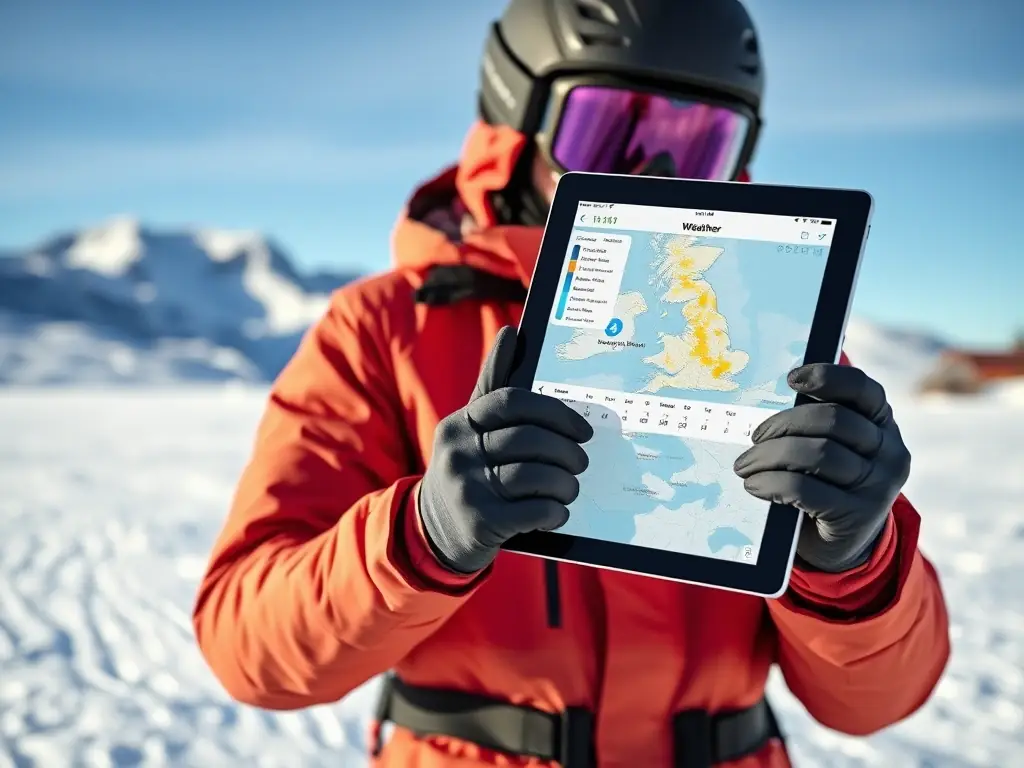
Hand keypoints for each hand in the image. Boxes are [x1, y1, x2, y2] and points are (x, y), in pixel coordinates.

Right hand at [418, 327, 593, 573]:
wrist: (435, 529)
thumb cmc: (469, 468)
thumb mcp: (472, 427)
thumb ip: (494, 382)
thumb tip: (511, 332)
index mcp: (461, 423)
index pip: (512, 401)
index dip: (555, 412)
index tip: (582, 429)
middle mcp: (458, 452)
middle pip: (528, 440)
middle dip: (566, 452)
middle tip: (582, 461)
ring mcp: (465, 488)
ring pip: (533, 476)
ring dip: (564, 483)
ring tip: (571, 487)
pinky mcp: (478, 523)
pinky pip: (531, 512)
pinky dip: (553, 511)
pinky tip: (557, 512)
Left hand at [733, 363, 910, 572]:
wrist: (840, 542)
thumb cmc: (825, 481)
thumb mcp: (829, 447)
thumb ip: (813, 423)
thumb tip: (767, 397)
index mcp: (882, 423)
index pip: (862, 389)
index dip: (827, 377)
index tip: (790, 379)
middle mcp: (889, 451)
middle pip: (833, 420)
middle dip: (784, 424)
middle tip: (754, 436)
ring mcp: (877, 486)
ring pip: (817, 454)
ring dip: (770, 456)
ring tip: (745, 464)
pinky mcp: (856, 516)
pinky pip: (804, 489)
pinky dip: (771, 482)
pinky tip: (754, 485)